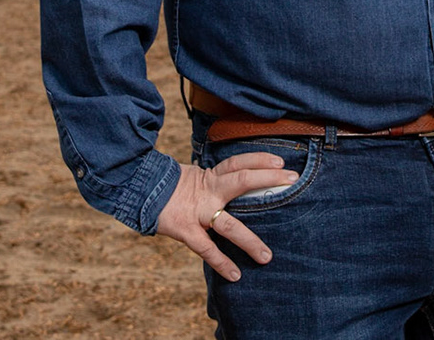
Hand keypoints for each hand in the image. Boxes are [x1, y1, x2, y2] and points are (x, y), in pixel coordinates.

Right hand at [153, 151, 299, 281]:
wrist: (140, 190)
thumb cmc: (173, 188)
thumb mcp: (197, 178)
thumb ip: (218, 182)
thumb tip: (247, 183)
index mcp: (210, 176)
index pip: (239, 162)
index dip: (260, 160)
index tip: (282, 164)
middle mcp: (207, 191)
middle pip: (241, 180)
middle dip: (268, 180)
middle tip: (293, 181)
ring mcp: (197, 212)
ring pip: (228, 225)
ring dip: (249, 241)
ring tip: (267, 256)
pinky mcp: (185, 231)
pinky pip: (206, 249)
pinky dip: (221, 263)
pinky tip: (235, 274)